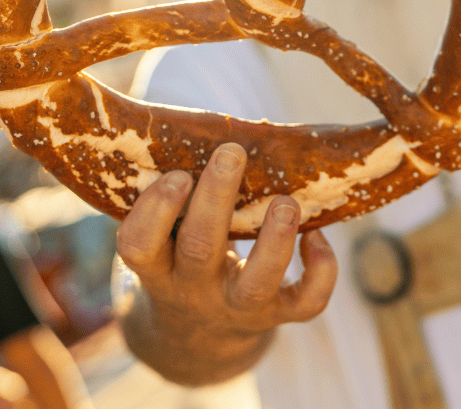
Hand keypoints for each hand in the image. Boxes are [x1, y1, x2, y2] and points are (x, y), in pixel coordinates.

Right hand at [114, 143, 337, 385]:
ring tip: (287, 201)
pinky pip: (305, 303)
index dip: (154, 211)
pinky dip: (321, 272)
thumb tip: (196, 124)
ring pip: (256, 284)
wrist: (197, 337)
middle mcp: (193, 290)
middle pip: (200, 249)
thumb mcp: (162, 239)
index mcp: (157, 265)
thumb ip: (171, 195)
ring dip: (274, 241)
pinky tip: (318, 235)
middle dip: (216, 200)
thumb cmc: (180, 257)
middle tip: (231, 153)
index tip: (177, 173)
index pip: (138, 245)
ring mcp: (237, 307)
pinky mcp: (277, 315)